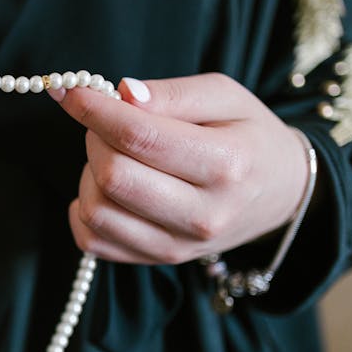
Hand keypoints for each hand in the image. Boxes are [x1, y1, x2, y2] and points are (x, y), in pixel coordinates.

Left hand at [57, 73, 309, 264]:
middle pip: (113, 176)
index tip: (71, 90)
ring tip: (113, 155)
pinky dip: (84, 211)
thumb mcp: (225, 96)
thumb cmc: (248, 135)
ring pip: (97, 211)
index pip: (141, 137)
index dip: (95, 110)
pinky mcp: (157, 260)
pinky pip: (93, 242)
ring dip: (89, 173)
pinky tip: (103, 189)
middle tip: (105, 122)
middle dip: (94, 138)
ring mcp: (179, 245)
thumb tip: (122, 94)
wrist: (279, 192)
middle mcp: (203, 214)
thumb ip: (173, 92)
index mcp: (226, 164)